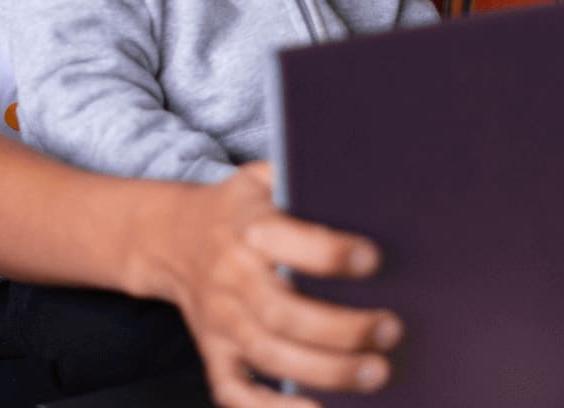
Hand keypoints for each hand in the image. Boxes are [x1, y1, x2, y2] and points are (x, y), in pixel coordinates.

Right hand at [164, 164, 400, 406]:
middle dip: (340, 328)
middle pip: (281, 311)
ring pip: (268, 354)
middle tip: (390, 329)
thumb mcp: (264, 177)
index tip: (372, 260)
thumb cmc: (241, 207)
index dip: (327, 253)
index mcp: (246, 224)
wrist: (172, 237)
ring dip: (324, 371)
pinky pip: (234, 391)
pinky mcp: (214, 352)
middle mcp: (230, 275)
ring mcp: (219, 320)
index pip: (283, 240)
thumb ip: (305, 179)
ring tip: (375, 373)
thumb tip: (370, 190)